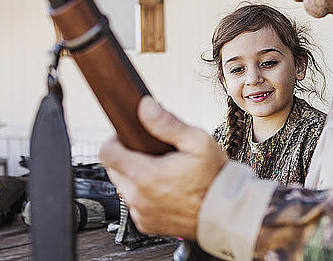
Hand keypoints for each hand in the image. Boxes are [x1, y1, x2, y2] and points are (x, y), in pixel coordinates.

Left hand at [99, 96, 227, 238]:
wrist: (226, 213)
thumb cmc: (214, 178)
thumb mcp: (197, 142)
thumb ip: (167, 123)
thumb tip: (145, 107)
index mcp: (146, 175)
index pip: (106, 153)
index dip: (115, 141)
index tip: (129, 138)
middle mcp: (138, 197)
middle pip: (113, 169)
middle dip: (128, 157)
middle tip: (153, 153)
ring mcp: (141, 213)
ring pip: (124, 186)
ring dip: (135, 176)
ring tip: (161, 171)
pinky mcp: (146, 224)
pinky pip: (135, 204)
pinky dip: (143, 195)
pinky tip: (164, 189)